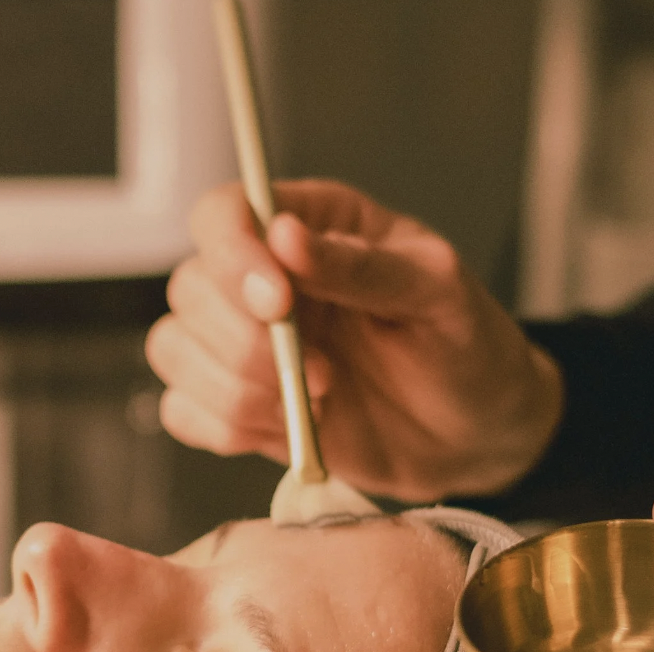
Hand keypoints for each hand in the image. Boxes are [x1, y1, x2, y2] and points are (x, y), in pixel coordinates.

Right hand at [146, 179, 563, 502]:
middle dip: (244, 342)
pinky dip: (224, 427)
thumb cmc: (468, 346)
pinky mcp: (240, 406)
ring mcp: (245, 345)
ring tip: (317, 402)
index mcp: (311, 226)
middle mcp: (263, 279)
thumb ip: (362, 266)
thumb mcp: (438, 292)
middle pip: (189, 287)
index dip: (232, 255)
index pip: (224, 214)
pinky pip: (183, 411)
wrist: (479, 436)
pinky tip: (288, 431)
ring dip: (237, 389)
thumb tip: (285, 237)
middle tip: (323, 373)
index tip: (279, 304)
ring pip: (174, 351)